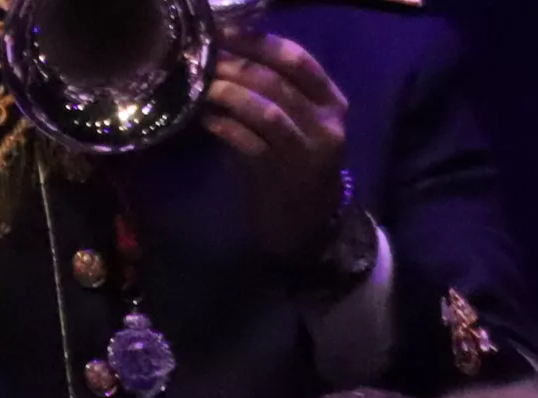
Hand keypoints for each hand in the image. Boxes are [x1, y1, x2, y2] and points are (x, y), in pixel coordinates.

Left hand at [205, 27, 355, 260]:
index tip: (224, 34)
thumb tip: (227, 53)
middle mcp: (326, 127)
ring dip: (229, 94)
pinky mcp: (282, 178)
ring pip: (266, 112)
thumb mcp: (302, 122)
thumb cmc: (297, 162)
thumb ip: (276, 88)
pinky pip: (249, 144)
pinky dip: (225, 128)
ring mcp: (306, 155)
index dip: (258, 42)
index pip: (297, 60)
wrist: (308, 223)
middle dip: (235, 66)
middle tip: (205, 61)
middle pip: (277, 82)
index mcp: (333, 103)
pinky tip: (208, 121)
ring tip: (204, 88)